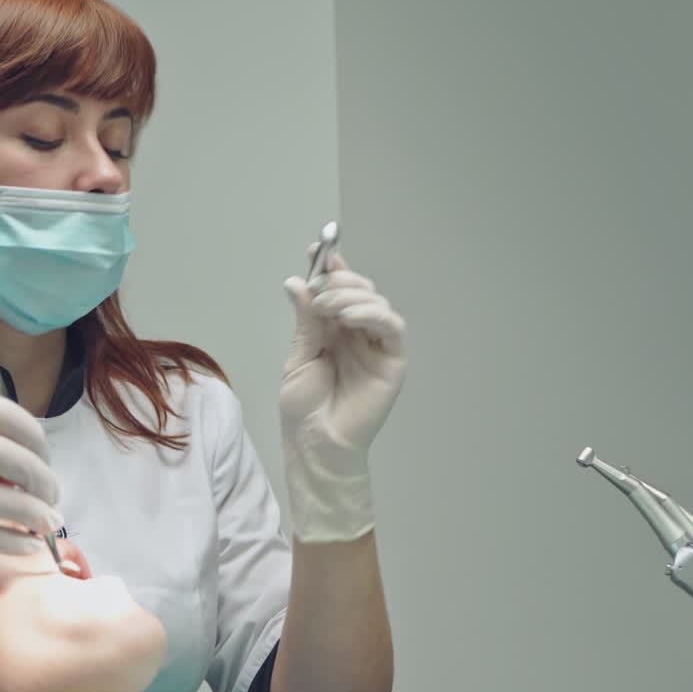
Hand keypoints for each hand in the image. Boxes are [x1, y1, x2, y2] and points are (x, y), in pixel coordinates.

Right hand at [0, 398, 62, 652]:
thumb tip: (26, 462)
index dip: (33, 435)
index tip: (44, 457)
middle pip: (8, 455)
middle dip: (42, 478)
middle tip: (53, 496)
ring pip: (4, 500)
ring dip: (37, 514)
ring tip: (50, 524)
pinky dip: (15, 542)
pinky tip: (27, 546)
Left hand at [279, 253, 405, 543]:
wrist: (315, 443)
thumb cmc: (305, 408)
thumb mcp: (299, 355)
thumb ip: (305, 319)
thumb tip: (299, 281)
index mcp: (334, 329)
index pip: (338, 289)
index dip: (330, 266)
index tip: (317, 249)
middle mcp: (358, 333)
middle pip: (359, 289)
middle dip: (338, 280)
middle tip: (318, 287)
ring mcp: (377, 346)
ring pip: (377, 302)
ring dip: (352, 295)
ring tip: (328, 306)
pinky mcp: (394, 360)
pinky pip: (392, 327)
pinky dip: (373, 313)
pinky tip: (349, 317)